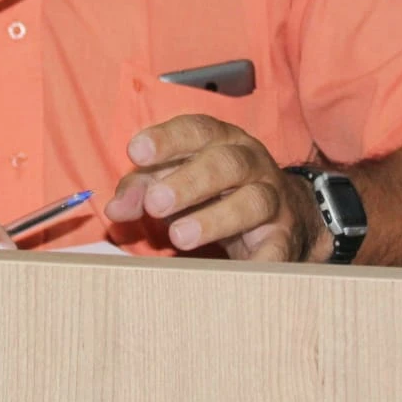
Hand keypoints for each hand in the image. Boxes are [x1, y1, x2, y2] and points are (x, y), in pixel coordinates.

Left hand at [104, 115, 329, 261]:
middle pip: (226, 163)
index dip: (166, 139)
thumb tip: (115, 209)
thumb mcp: (175, 179)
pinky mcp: (285, 236)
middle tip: (155, 204)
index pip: (196, 129)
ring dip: (215, 219)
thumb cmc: (215, 190)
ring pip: (253, 201)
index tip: (136, 153)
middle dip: (188, 182)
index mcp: (220, 140)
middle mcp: (250, 163)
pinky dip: (258, 260)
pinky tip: (235, 271)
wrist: (287, 213)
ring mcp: (272, 198)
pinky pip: (277, 247)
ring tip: (179, 236)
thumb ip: (141, 189)